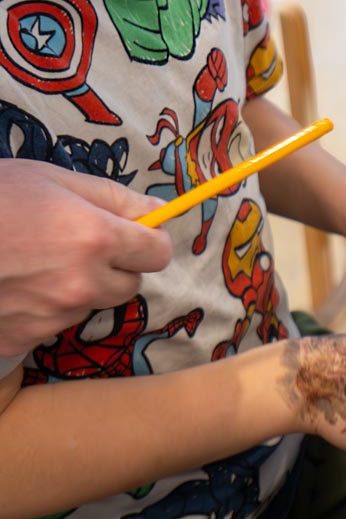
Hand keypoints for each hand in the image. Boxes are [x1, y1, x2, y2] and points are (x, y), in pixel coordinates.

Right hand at [0, 161, 172, 361]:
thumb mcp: (51, 179)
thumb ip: (112, 197)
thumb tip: (156, 211)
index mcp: (96, 238)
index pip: (158, 253)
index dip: (147, 241)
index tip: (133, 235)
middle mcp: (82, 284)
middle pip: (129, 285)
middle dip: (114, 267)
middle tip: (76, 246)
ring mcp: (52, 316)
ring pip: (90, 306)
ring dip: (77, 289)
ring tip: (33, 263)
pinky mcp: (25, 339)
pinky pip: (52, 325)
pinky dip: (42, 310)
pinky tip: (15, 286)